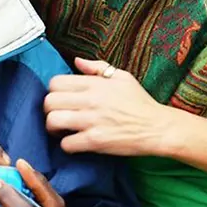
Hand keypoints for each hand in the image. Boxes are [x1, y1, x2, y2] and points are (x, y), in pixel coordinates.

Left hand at [44, 57, 167, 155]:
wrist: (157, 127)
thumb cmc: (140, 102)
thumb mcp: (122, 77)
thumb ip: (97, 67)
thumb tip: (76, 61)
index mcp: (95, 83)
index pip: (56, 82)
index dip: (54, 91)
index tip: (61, 98)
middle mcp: (90, 100)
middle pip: (49, 101)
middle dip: (49, 109)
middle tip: (58, 114)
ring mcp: (92, 121)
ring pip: (53, 121)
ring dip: (53, 127)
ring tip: (61, 129)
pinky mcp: (95, 141)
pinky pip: (67, 143)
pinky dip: (67, 144)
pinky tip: (75, 142)